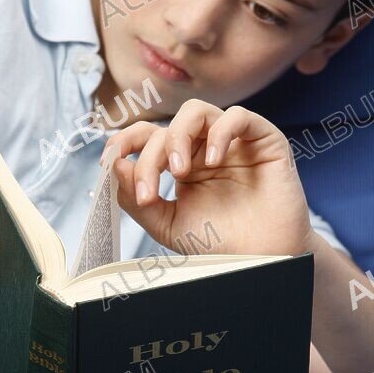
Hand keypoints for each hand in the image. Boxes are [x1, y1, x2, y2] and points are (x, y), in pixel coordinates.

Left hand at [100, 99, 313, 256]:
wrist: (264, 260)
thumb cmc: (221, 243)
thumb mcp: (167, 225)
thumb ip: (137, 199)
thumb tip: (114, 166)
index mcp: (182, 163)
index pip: (147, 137)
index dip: (125, 142)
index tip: (110, 162)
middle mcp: (204, 148)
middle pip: (165, 128)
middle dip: (149, 158)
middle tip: (148, 193)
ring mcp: (233, 142)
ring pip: (196, 112)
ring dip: (178, 136)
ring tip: (178, 171)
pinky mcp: (263, 140)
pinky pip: (238, 116)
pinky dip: (220, 132)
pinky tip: (214, 161)